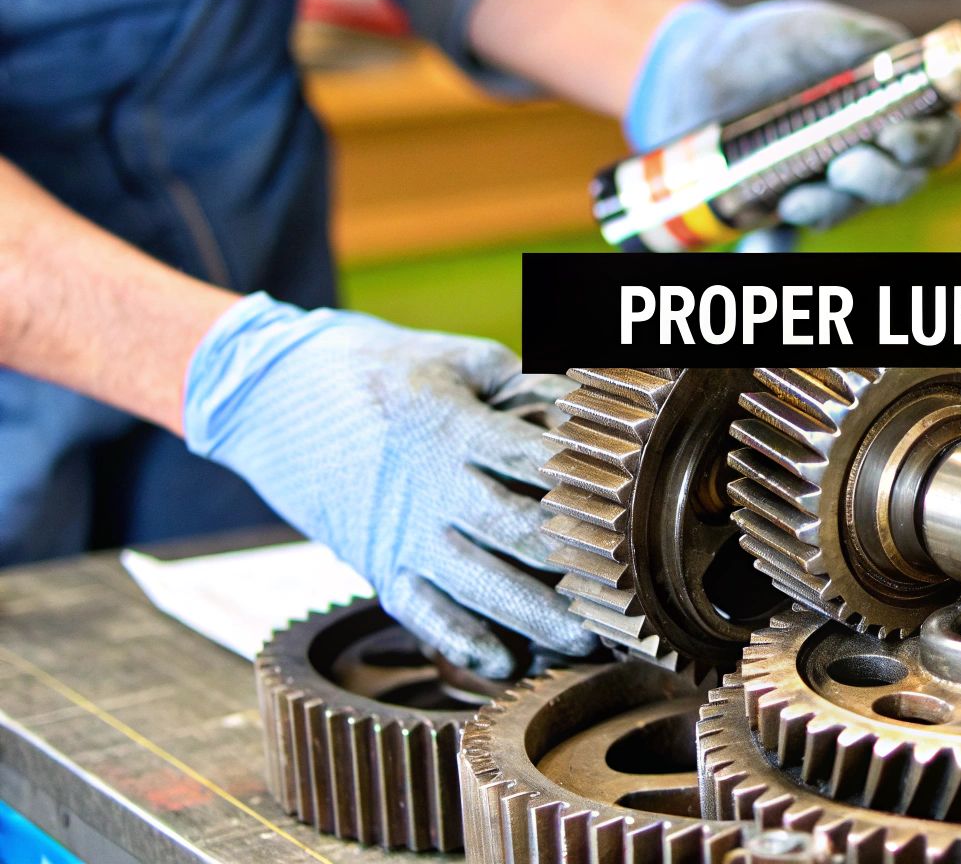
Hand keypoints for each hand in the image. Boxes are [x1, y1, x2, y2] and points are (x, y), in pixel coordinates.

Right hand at [183, 294, 591, 676]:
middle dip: (574, 564)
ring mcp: (400, 532)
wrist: (265, 394)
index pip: (532, 460)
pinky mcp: (375, 563)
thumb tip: (579, 402)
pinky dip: (463, 642)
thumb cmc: (372, 365)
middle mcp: (428, 486)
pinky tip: (506, 664)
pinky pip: (422, 614)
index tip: (634, 506)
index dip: (583, 483)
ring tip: (586, 640)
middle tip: (625, 590)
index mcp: (450, 426)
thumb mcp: (450, 356)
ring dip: (534, 616)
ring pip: (478, 585)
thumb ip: (517, 379)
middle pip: (515, 533)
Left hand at [625, 0, 960, 231]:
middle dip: (880, 182)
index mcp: (890, 105)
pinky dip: (775, 247)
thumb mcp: (807, 28)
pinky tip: (760, 242)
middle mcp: (868, 148)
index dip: (930, 145)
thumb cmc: (761, 45)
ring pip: (849, 210)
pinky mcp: (783, 204)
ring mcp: (826, 182)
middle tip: (843, 167)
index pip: (939, 135)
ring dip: (831, 209)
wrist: (692, 75)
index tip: (896, 140)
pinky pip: (788, 241)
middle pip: (903, 182)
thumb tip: (896, 53)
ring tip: (794, 197)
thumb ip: (855, 36)